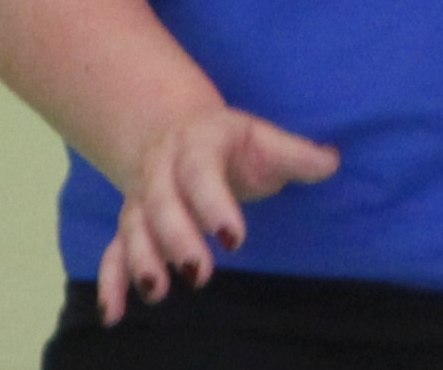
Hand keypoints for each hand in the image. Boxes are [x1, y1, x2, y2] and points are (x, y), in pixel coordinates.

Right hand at [96, 104, 338, 320]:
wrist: (174, 127)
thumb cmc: (232, 142)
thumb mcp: (263, 137)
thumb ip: (295, 153)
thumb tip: (332, 162)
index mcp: (197, 144)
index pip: (200, 173)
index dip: (214, 204)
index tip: (233, 237)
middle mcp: (160, 170)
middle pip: (161, 204)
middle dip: (177, 240)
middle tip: (200, 272)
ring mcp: (140, 198)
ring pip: (132, 229)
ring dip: (141, 261)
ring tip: (158, 291)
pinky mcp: (130, 224)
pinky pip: (113, 252)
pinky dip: (111, 281)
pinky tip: (114, 313)